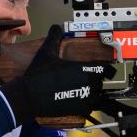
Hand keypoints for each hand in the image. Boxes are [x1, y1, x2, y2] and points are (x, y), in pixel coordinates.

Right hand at [0, 25, 115, 125]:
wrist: (29, 96)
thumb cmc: (38, 75)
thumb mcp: (46, 52)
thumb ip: (53, 38)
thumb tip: (55, 27)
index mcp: (83, 68)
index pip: (106, 69)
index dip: (107, 70)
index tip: (106, 70)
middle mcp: (87, 83)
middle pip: (100, 82)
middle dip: (95, 81)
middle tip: (84, 80)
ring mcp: (85, 97)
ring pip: (97, 95)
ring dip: (92, 93)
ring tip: (80, 91)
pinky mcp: (79, 109)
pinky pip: (90, 107)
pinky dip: (87, 105)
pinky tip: (77, 101)